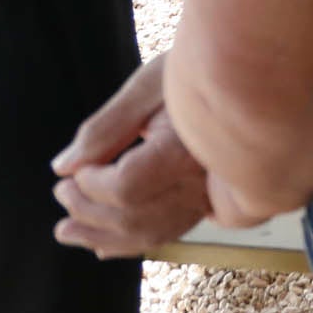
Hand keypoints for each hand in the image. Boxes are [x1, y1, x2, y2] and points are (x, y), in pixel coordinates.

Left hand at [51, 55, 214, 258]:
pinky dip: (130, 242)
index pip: (128, 186)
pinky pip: (167, 233)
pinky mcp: (208, 201)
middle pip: (134, 217)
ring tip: (66, 231)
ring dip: (102, 236)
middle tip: (61, 191)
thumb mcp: (150, 85)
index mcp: (189, 149)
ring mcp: (209, 195)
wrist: (252, 76)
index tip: (76, 167)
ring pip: (149, 233)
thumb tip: (64, 167)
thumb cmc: (202, 68)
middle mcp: (204, 181)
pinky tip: (102, 244)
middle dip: (88, 210)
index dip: (91, 184)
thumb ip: (106, 127)